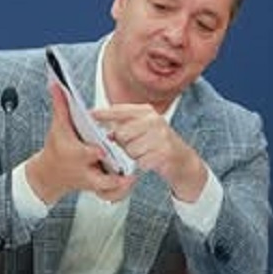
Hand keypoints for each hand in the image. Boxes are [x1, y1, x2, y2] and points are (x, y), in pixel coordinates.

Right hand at [25, 82, 136, 204]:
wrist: (50, 174)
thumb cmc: (56, 148)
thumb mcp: (58, 126)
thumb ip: (61, 105)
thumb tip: (56, 83)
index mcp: (76, 154)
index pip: (87, 154)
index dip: (97, 152)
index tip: (104, 150)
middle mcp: (85, 171)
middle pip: (101, 178)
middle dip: (114, 176)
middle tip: (129, 170)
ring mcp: (92, 181)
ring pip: (110, 190)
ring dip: (121, 186)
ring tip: (133, 176)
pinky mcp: (98, 188)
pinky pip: (113, 195)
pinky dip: (121, 191)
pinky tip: (130, 181)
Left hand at [92, 104, 207, 202]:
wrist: (182, 159)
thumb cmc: (157, 143)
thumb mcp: (143, 129)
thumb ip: (125, 127)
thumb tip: (106, 131)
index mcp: (146, 111)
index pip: (119, 110)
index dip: (103, 113)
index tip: (90, 114)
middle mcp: (154, 120)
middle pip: (121, 133)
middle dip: (124, 143)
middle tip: (135, 145)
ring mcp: (160, 135)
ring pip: (130, 149)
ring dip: (134, 155)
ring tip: (145, 152)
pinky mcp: (164, 151)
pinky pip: (141, 161)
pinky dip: (143, 164)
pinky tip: (151, 160)